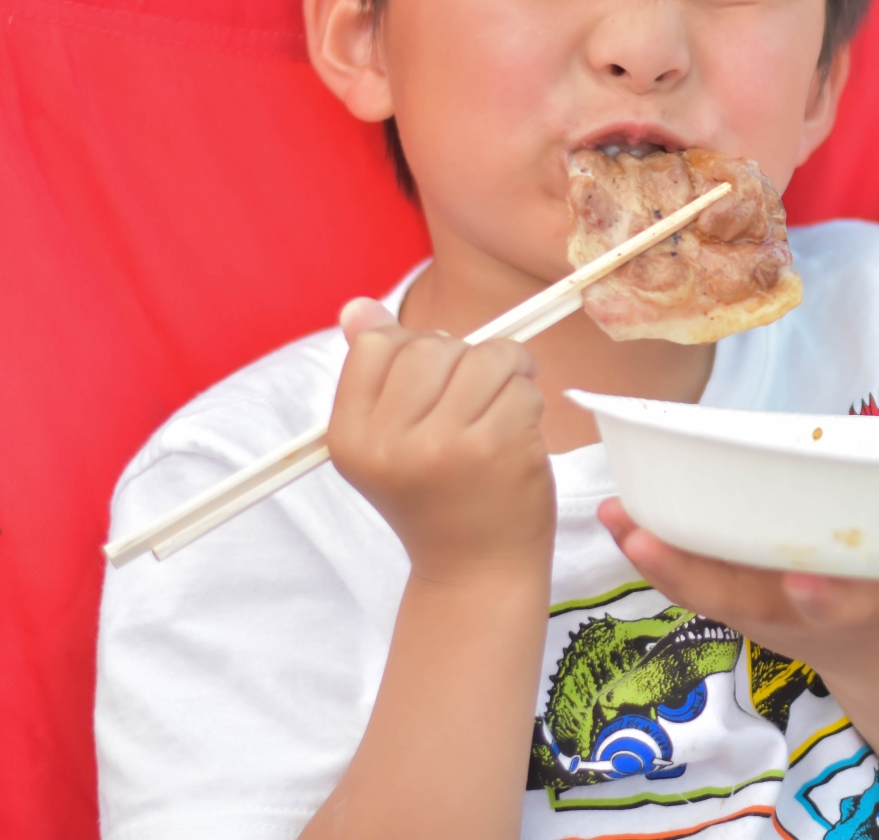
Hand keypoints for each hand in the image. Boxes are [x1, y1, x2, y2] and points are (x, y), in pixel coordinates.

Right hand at [329, 298, 552, 585]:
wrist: (476, 570)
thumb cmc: (436, 497)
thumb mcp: (387, 441)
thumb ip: (374, 371)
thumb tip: (358, 306)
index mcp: (349, 436)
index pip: (379, 344)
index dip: (416, 351)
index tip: (435, 386)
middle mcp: (388, 443)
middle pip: (433, 345)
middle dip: (465, 361)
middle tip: (474, 399)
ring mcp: (442, 445)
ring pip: (484, 356)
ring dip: (505, 373)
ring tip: (501, 409)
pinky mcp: (495, 447)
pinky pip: (521, 383)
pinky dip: (529, 397)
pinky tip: (519, 430)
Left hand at [598, 497, 878, 684]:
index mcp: (871, 613)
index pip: (851, 610)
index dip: (827, 598)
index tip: (804, 581)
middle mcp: (811, 618)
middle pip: (747, 604)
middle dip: (698, 576)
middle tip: (647, 538)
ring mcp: (769, 614)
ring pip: (705, 592)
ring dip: (659, 557)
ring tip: (615, 514)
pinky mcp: (742, 600)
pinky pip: (691, 579)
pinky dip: (657, 551)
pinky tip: (620, 513)